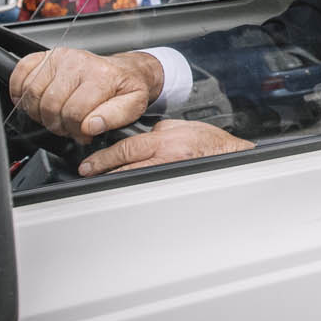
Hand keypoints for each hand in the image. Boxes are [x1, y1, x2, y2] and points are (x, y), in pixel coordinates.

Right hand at [7, 47, 163, 141]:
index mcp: (100, 76)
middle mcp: (77, 63)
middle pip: (50, 104)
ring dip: (38, 112)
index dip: (75, 130)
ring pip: (32, 93)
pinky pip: (21, 72)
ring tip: (55, 116)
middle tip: (67, 127)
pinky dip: (19, 90)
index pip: (74, 112)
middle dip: (56, 124)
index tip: (83, 134)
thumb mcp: (134, 105)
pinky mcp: (46, 56)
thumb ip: (114, 117)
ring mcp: (59, 57)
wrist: (124, 70)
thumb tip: (90, 126)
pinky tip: (32, 101)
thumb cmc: (125, 88)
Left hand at [77, 119, 254, 175]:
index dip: (105, 157)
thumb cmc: (212, 143)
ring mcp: (170, 171)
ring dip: (116, 180)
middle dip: (103, 168)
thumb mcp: (180, 128)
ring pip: (134, 177)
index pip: (126, 148)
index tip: (90, 165)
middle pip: (126, 163)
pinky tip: (126, 193)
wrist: (233, 156)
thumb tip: (141, 140)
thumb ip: (158, 132)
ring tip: (101, 184)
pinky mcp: (176, 181)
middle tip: (87, 173)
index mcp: (164, 139)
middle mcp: (165, 156)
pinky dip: (135, 188)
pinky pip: (150, 186)